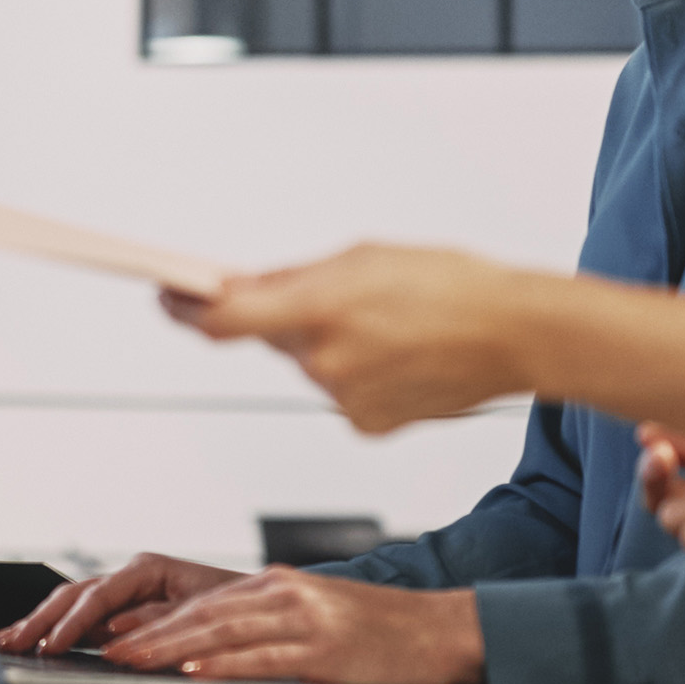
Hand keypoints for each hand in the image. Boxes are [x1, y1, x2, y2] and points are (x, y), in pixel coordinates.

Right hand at [0, 552, 240, 656]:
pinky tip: (35, 641)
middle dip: (41, 620)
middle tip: (9, 643)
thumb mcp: (205, 617)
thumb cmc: (241, 612)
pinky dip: (58, 630)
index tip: (51, 645)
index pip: (98, 596)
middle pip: (74, 596)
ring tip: (7, 640)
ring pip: (73, 606)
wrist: (265, 613)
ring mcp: (127, 596)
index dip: (72, 623)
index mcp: (149, 570)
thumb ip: (157, 625)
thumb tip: (115, 637)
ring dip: (41, 624)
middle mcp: (132, 578)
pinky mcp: (126, 614)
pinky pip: (85, 620)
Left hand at [85, 566, 482, 683]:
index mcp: (277, 586)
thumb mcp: (314, 617)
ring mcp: (304, 619)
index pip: (200, 603)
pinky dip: (225, 663)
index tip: (111, 636)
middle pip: (199, 613)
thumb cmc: (379, 631)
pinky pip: (264, 656)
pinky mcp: (325, 649)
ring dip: (169, 647)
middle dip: (146, 633)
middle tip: (106, 650)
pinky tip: (195, 670)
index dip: (151, 619)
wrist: (442, 630)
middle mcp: (283, 594)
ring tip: (129, 660)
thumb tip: (208, 651)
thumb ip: (265, 627)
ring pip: (221, 630)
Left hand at [158, 243, 531, 430]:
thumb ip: (295, 277)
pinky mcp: (366, 425)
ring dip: (329, 344)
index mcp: (317, 307)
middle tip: (337, 298)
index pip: (223, 321)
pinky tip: (399, 359)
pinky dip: (357, 374)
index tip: (168, 296)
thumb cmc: (448, 284)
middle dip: (286, 317)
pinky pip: (340, 393)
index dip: (185, 310)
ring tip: (387, 326)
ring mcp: (343, 399)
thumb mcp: (363, 258)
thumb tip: (243, 286)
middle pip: (272, 339)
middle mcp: (323, 360)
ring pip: (309, 365)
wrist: (516, 335)